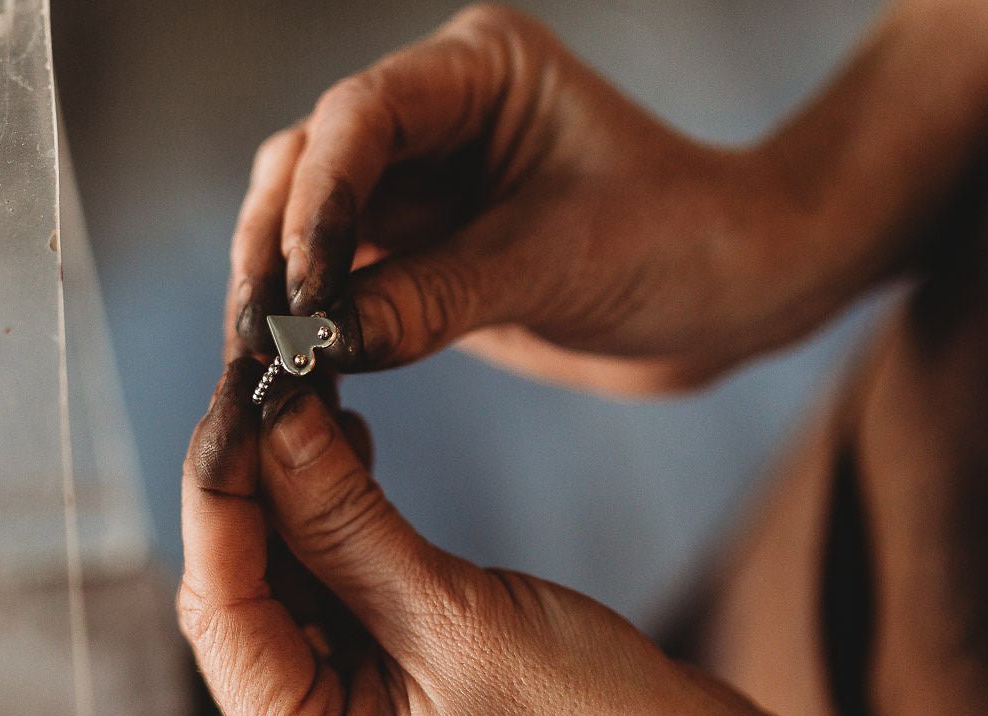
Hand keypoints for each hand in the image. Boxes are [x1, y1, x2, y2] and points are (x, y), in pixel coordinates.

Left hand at [179, 359, 732, 715]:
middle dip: (255, 490)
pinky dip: (340, 535)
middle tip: (266, 380)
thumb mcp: (458, 616)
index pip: (223, 619)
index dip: (218, 498)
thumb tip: (272, 422)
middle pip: (248, 607)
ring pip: (291, 599)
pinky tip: (343, 455)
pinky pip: (340, 611)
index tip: (230, 397)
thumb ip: (346, 519)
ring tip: (308, 400)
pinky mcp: (392, 712)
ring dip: (297, 501)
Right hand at [226, 4, 816, 393]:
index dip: (320, 195)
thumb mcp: (556, 265)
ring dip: (281, 291)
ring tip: (263, 362)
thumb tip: (321, 340)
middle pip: (310, 164)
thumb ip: (435, 298)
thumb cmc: (678, 243)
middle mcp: (432, 117)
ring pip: (308, 225)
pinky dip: (316, 326)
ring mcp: (417, 187)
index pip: (363, 115)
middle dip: (278, 245)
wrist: (729, 297)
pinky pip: (342, 285)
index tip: (302, 280)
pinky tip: (294, 371)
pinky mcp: (415, 254)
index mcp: (476, 72)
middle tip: (258, 331)